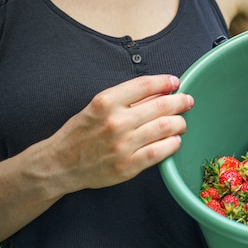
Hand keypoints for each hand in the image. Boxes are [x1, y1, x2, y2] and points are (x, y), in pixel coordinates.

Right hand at [42, 75, 192, 192]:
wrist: (60, 164)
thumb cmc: (80, 134)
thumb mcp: (96, 108)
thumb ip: (125, 100)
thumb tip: (157, 92)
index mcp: (106, 102)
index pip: (144, 85)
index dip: (165, 81)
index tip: (175, 82)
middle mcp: (116, 122)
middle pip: (160, 106)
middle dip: (180, 102)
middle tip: (187, 101)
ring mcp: (123, 145)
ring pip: (165, 128)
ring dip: (179, 123)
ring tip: (181, 122)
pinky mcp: (128, 166)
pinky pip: (160, 152)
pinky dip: (172, 144)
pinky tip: (175, 140)